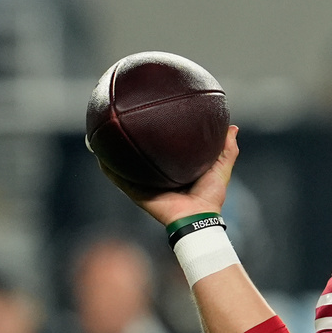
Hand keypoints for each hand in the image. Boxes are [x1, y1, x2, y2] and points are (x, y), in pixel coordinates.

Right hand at [100, 126, 239, 227]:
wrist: (198, 217)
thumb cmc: (210, 197)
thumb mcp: (221, 168)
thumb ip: (227, 149)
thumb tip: (232, 127)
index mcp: (175, 170)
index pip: (164, 150)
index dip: (158, 135)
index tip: (155, 115)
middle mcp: (158, 176)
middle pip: (142, 154)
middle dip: (132, 139)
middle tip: (124, 119)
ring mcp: (145, 184)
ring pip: (126, 165)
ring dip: (114, 151)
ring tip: (104, 132)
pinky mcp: (137, 192)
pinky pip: (119, 178)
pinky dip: (108, 167)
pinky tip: (99, 154)